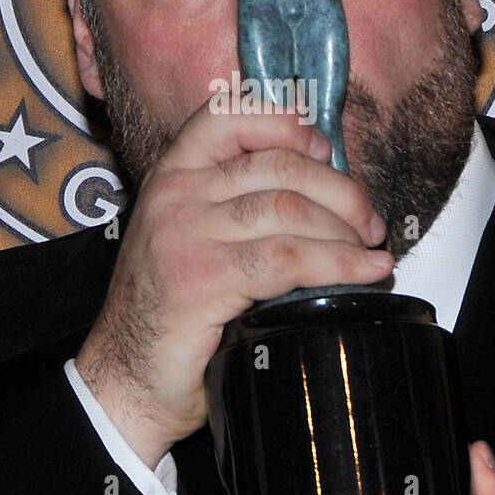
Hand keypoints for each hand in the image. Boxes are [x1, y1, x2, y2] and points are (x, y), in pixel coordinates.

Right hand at [75, 100, 391, 466]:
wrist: (125, 380)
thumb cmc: (169, 315)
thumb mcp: (192, 239)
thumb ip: (236, 207)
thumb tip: (323, 193)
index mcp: (173, 175)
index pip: (229, 115)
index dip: (287, 124)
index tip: (325, 150)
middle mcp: (175, 194)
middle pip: (279, 165)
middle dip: (341, 191)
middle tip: (368, 223)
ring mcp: (184, 233)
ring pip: (289, 209)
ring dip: (345, 231)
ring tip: (369, 254)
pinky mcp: (202, 277)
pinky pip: (287, 257)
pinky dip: (338, 263)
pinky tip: (364, 271)